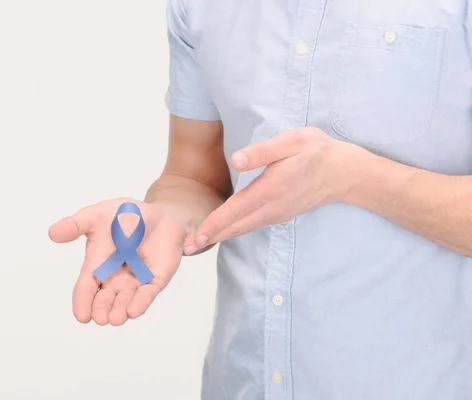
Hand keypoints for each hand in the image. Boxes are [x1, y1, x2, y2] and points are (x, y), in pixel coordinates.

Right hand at [49, 198, 187, 325]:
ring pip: (125, 301)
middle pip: (104, 300)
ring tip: (116, 319)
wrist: (157, 214)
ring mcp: (135, 281)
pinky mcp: (155, 279)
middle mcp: (114, 278)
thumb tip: (52, 233)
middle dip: (101, 309)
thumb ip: (77, 225)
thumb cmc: (124, 215)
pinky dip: (141, 302)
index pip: (86, 287)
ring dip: (120, 311)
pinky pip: (147, 294)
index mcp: (97, 265)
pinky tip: (133, 311)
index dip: (82, 302)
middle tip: (100, 318)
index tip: (82, 316)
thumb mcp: (97, 216)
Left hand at [183, 128, 358, 251]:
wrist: (344, 172)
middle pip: (236, 227)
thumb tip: (235, 161)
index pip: (235, 211)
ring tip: (199, 243)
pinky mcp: (281, 214)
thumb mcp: (290, 142)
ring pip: (244, 228)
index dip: (213, 225)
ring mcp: (278, 214)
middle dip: (210, 237)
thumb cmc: (315, 151)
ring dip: (221, 236)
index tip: (194, 238)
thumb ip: (261, 152)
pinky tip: (225, 232)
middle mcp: (272, 207)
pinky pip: (253, 226)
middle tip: (186, 249)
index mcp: (270, 189)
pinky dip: (235, 231)